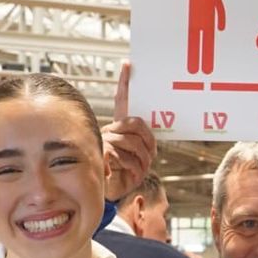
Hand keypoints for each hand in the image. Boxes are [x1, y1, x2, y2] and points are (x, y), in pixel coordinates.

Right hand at [102, 62, 155, 201]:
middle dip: (148, 141)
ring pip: (133, 142)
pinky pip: (125, 156)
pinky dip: (134, 169)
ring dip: (143, 160)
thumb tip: (154, 143)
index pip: (122, 100)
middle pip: (136, 123)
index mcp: (120, 127)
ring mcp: (106, 140)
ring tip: (141, 170)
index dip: (124, 82)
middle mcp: (111, 129)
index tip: (128, 64)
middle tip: (152, 155)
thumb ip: (144, 145)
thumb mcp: (139, 157)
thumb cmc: (126, 174)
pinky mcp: (102, 153)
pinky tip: (132, 175)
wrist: (110, 193)